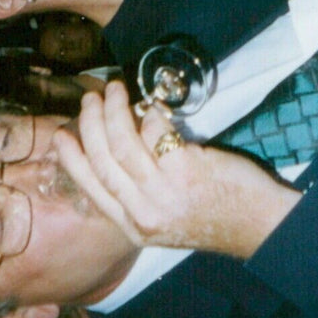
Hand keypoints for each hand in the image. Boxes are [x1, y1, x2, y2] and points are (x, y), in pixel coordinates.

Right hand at [52, 81, 297, 255]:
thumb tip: (118, 146)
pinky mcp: (185, 169)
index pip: (92, 188)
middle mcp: (144, 212)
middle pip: (102, 160)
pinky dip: (150, 115)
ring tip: (113, 90)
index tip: (60, 135)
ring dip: (114, 110)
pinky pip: (155, 133)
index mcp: (134, 227)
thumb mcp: (164, 219)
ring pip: (123, 143)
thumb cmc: (213, 214)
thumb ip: (139, 194)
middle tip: (90, 98)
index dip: (72, 159)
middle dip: (90, 124)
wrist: (257, 225)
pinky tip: (152, 107)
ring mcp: (164, 191)